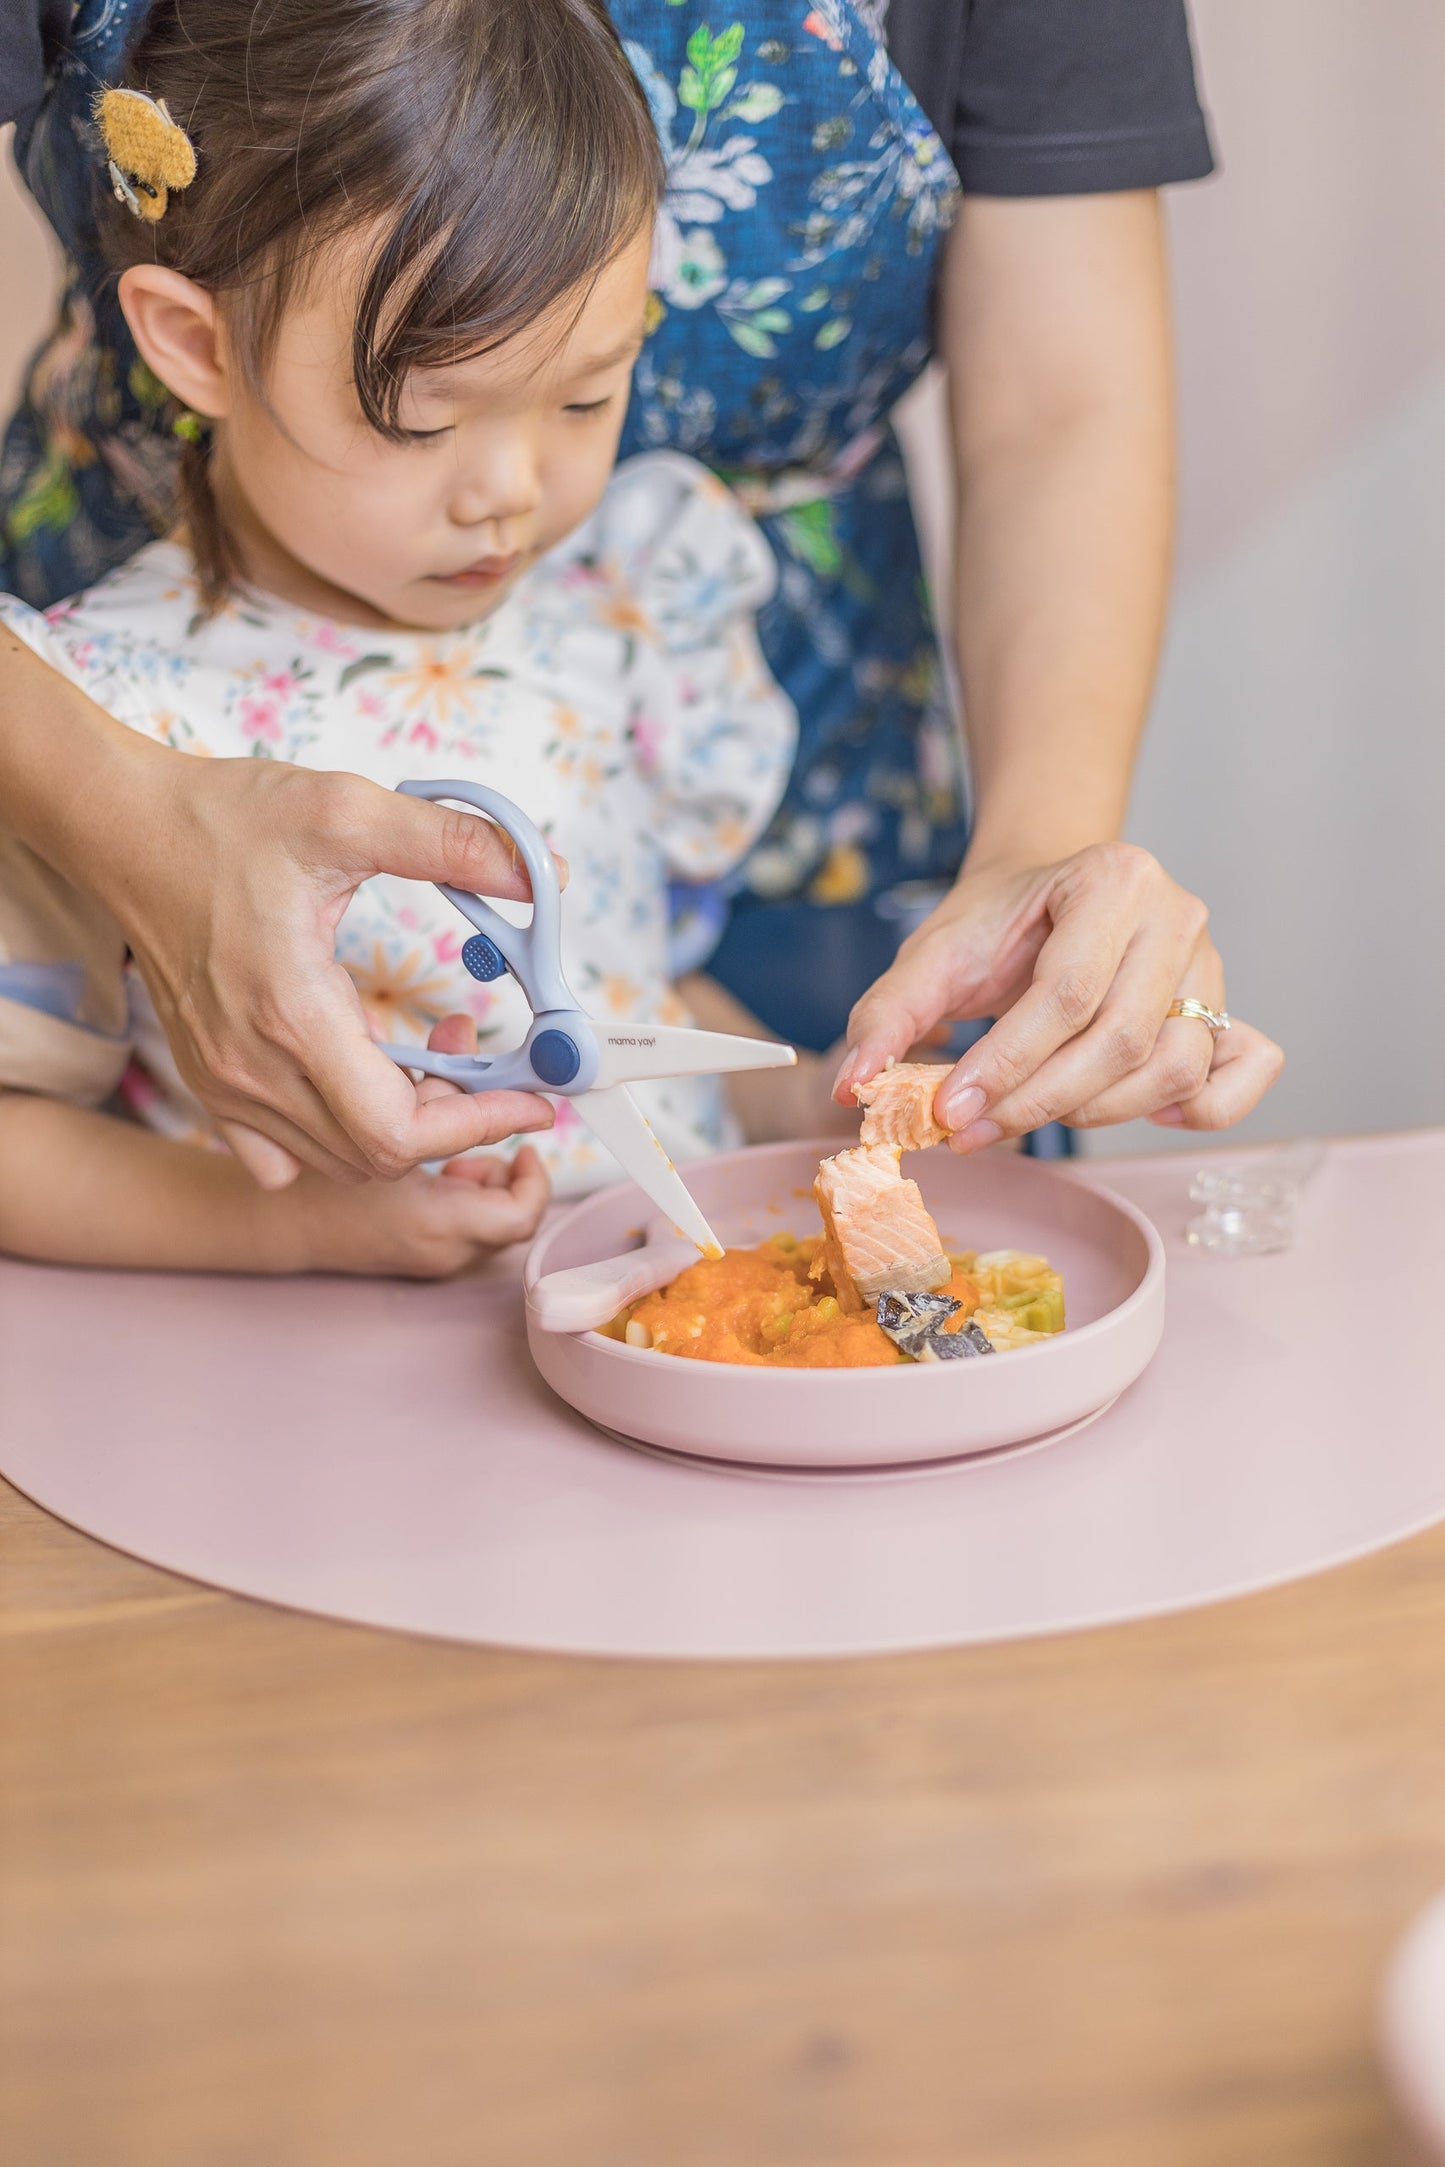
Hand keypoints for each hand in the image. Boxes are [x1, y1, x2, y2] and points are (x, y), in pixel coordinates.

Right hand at [102, 756, 562, 1186]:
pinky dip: (337, 1139)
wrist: (123, 828)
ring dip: (401, 1127)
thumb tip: (545, 875)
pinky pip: (283, 1155)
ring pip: (338, 1160)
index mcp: (292, 1014)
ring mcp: (224, 1083)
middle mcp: (252, 1068)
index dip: (479, 1122)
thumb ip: (454, 843)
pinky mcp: (210, 1080)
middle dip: (454, 1121)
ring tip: (434, 1058)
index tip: (533, 1097)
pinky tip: (362, 1082)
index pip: (399, 1131)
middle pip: (378, 1157)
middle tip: (486, 1059)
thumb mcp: (349, 811)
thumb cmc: (223, 820)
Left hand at [835, 844, 1283, 1145]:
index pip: (1069, 992)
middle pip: (1122, 1039)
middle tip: (970, 1131)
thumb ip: (887, 1014)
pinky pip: (1240, 1072)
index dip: (1008, 1063)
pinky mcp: (1225, 1008)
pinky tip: (1130, 1111)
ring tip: (1023, 1116)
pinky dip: (1200, 1109)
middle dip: (1039, 1101)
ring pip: (1174, 1068)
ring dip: (1095, 1115)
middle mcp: (1178, 915)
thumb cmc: (997, 922)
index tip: (950, 1109)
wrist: (1048, 891)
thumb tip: (852, 1086)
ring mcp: (1211, 964)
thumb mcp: (932, 952)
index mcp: (1113, 879)